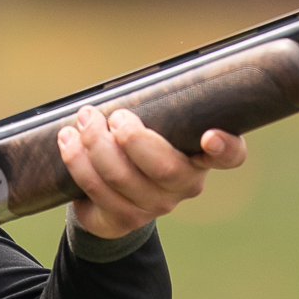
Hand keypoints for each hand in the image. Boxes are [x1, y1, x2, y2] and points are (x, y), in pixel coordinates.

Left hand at [57, 104, 247, 238]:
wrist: (113, 194)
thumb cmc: (138, 144)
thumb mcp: (154, 123)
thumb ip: (156, 106)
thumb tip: (133, 80)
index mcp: (202, 157)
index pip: (230, 156)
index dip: (226, 148)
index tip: (210, 135)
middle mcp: (184, 184)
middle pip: (163, 167)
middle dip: (132, 137)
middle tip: (115, 116)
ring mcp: (155, 205)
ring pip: (122, 177)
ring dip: (95, 144)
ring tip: (84, 119)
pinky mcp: (124, 218)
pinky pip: (96, 190)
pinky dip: (77, 161)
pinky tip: (68, 141)